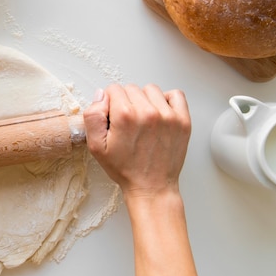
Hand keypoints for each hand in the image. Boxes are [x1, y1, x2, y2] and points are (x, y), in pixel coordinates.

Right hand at [82, 84, 190, 198]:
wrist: (151, 187)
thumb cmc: (124, 169)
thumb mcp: (95, 146)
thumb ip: (92, 116)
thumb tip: (100, 95)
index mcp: (125, 116)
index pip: (113, 89)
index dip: (109, 103)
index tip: (113, 118)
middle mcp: (148, 112)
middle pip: (131, 88)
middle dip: (126, 101)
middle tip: (127, 123)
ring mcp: (168, 115)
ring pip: (151, 90)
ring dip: (145, 100)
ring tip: (143, 119)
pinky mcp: (183, 121)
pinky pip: (175, 95)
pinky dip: (166, 100)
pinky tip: (159, 114)